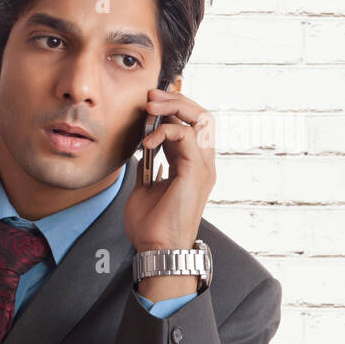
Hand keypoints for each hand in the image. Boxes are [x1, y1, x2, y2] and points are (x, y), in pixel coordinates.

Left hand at [124, 87, 216, 253]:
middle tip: (151, 95)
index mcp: (191, 166)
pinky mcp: (197, 172)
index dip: (173, 109)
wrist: (156, 248)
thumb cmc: (150, 226)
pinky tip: (147, 141)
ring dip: (174, 108)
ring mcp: (203, 167)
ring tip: (150, 107)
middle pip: (201, 116)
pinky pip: (189, 137)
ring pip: (201, 120)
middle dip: (176, 101)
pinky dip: (167, 131)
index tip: (150, 102)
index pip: (191, 125)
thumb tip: (140, 152)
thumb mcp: (144, 188)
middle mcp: (202, 163)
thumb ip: (147, 167)